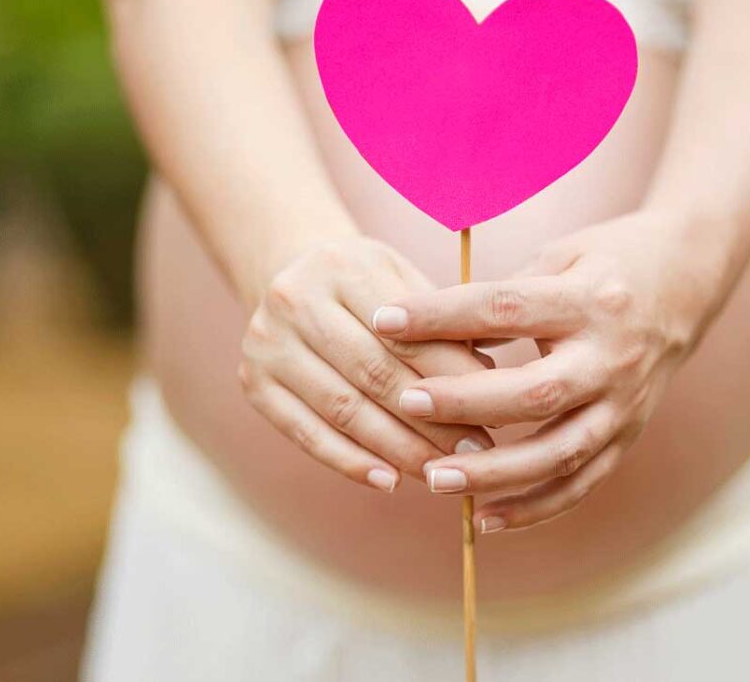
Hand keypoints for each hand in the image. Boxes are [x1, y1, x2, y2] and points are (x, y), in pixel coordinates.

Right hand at [239, 237, 494, 492]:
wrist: (290, 273)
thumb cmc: (368, 287)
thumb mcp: (404, 281)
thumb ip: (443, 327)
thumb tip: (491, 384)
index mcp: (343, 266)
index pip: (406, 333)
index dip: (452, 378)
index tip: (496, 411)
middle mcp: (296, 300)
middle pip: (374, 374)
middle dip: (431, 420)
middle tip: (476, 453)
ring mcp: (267, 343)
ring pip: (344, 409)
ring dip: (398, 448)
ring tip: (441, 472)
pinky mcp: (253, 383)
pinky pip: (307, 433)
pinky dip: (350, 462)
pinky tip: (389, 481)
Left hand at [372, 211, 735, 530]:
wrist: (689, 281)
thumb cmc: (607, 261)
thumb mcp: (560, 256)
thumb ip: (503, 294)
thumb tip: (428, 331)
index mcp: (591, 301)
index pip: (506, 308)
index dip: (443, 315)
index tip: (384, 320)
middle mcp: (612, 358)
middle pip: (535, 391)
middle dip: (465, 402)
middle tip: (404, 402)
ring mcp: (624, 404)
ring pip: (558, 452)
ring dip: (494, 473)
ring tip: (433, 478)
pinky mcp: (628, 435)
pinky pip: (581, 484)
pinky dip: (533, 508)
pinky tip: (482, 520)